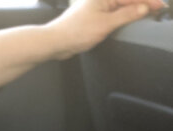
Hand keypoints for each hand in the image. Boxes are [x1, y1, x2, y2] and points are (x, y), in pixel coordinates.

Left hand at [46, 0, 164, 59]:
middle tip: (157, 10)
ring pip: (120, 7)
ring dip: (133, 10)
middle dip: (142, 4)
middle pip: (126, 0)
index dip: (147, 1)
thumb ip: (127, 15)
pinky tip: (130, 20)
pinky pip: (112, 14)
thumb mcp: (106, 24)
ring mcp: (96, 8)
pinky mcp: (93, 18)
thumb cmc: (75, 32)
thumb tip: (143, 7)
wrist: (56, 42)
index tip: (159, 6)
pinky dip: (123, 16)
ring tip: (147, 13)